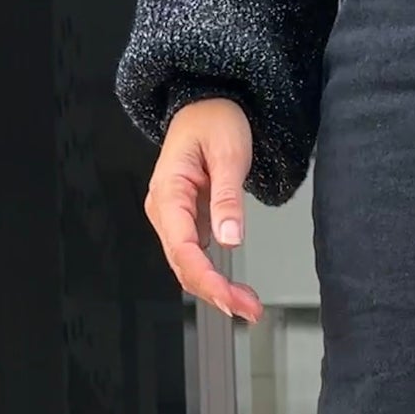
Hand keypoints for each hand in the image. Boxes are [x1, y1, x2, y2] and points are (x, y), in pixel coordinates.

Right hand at [144, 98, 263, 321]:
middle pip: (183, 265)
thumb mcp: (228, 153)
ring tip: (248, 305)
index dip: (207, 280)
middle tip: (250, 311)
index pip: (182, 249)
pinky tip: (235, 290)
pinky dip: (214, 277)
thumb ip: (228, 197)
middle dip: (215, 293)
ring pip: (187, 266)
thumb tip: (229, 238)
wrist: (205, 103)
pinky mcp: (185, 221)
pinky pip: (194, 257)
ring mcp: (172, 217)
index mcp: (168, 192)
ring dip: (215, 290)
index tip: (232, 300)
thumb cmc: (214, 119)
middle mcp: (163, 209)